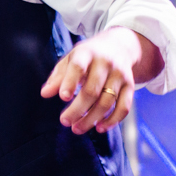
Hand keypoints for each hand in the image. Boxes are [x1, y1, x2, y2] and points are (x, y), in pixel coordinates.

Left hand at [40, 27, 157, 133]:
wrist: (119, 46)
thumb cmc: (87, 57)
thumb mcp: (69, 60)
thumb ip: (57, 77)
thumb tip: (44, 94)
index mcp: (87, 54)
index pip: (78, 67)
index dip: (70, 82)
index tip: (63, 98)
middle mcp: (106, 63)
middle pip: (92, 90)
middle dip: (77, 109)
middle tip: (64, 121)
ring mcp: (120, 75)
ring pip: (107, 101)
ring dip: (91, 118)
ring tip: (77, 128)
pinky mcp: (130, 86)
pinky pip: (124, 106)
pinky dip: (113, 120)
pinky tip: (99, 128)